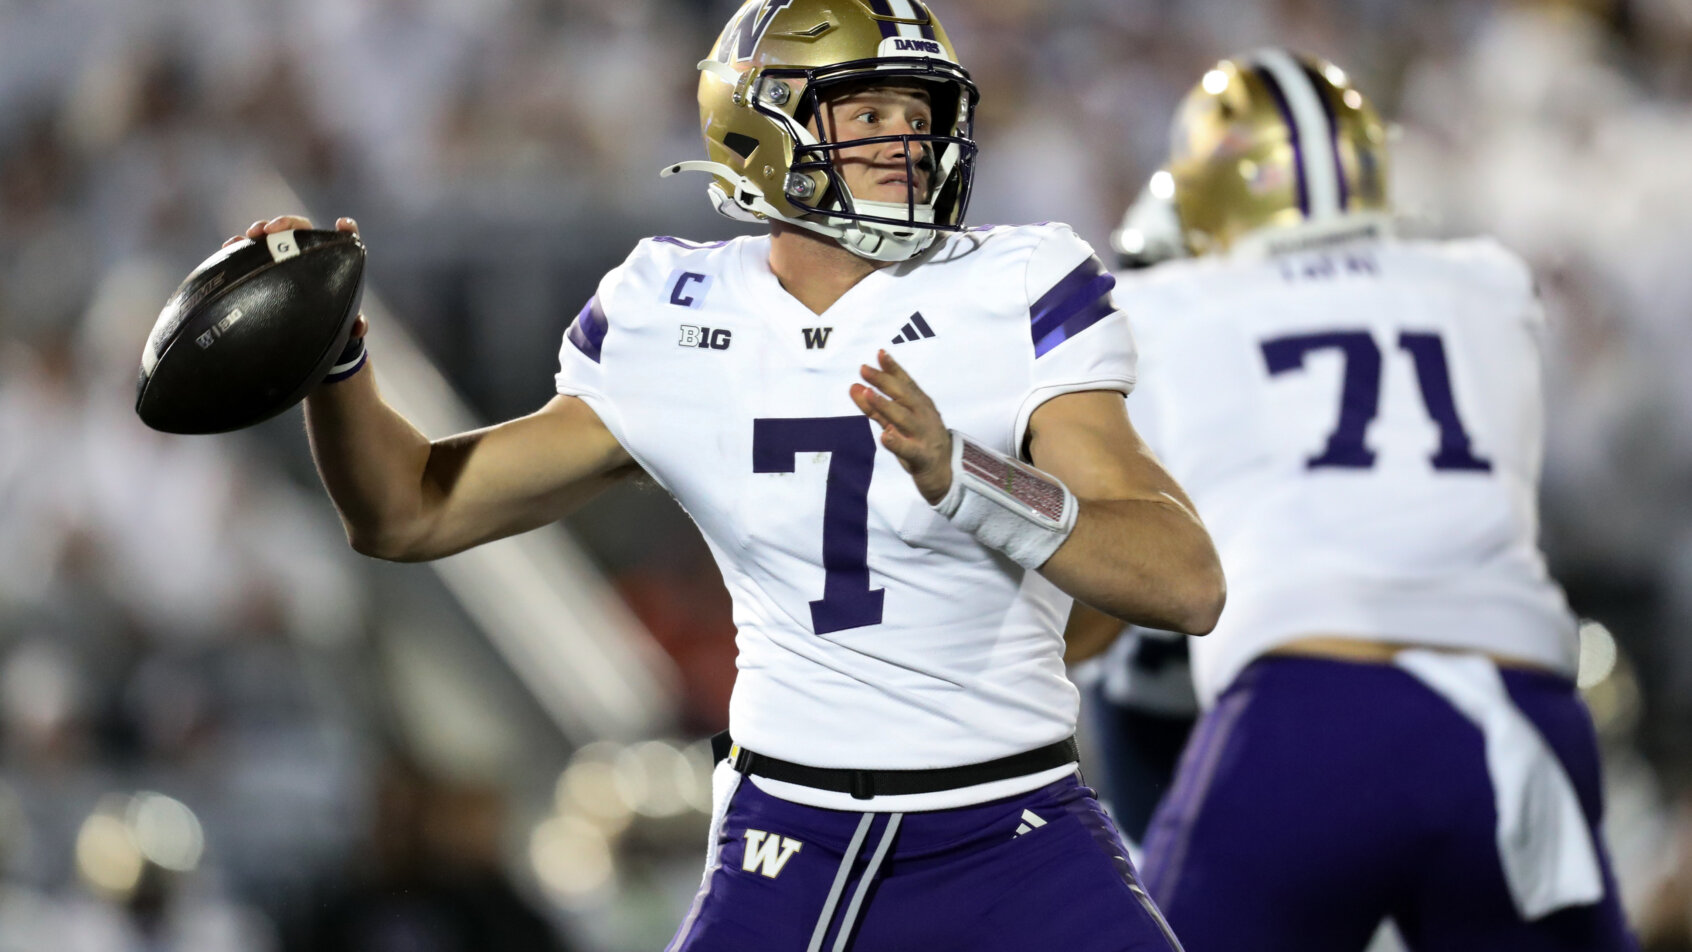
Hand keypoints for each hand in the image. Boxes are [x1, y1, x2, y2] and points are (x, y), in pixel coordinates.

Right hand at [224, 215, 366, 339]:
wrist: (308, 330)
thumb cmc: (332, 320)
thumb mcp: (344, 324)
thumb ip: (355, 324)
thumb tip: (359, 326)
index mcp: (335, 261)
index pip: (345, 240)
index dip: (347, 230)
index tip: (343, 224)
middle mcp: (311, 252)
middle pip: (302, 228)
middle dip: (286, 223)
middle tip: (271, 229)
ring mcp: (286, 255)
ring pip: (275, 235)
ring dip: (261, 229)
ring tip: (249, 235)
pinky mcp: (267, 264)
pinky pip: (253, 250)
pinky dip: (241, 245)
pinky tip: (229, 246)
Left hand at [849, 349, 952, 503]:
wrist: (944, 472)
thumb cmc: (919, 441)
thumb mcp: (897, 421)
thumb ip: (874, 406)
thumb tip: (853, 387)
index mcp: (920, 405)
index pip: (905, 383)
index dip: (893, 368)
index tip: (879, 353)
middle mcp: (922, 416)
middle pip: (903, 395)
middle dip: (883, 381)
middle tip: (864, 369)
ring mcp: (922, 436)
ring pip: (902, 418)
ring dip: (885, 405)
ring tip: (868, 393)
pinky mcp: (920, 456)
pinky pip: (907, 449)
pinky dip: (896, 442)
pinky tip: (885, 435)